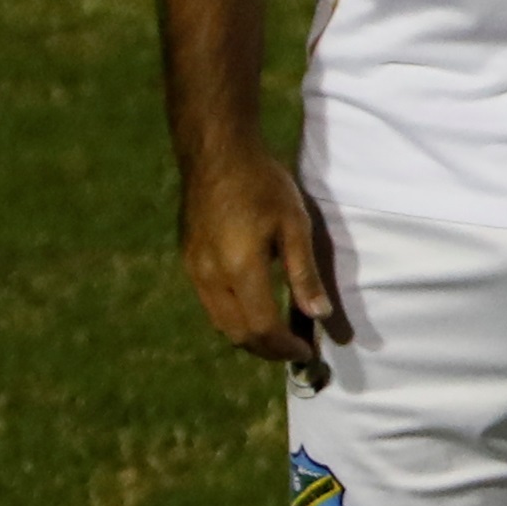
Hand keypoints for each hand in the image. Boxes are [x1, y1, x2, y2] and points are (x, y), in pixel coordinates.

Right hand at [179, 142, 341, 375]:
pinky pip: (210, 303)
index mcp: (239, 268)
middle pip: (237, 333)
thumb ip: (305, 274)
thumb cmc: (263, 184)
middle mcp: (209, 275)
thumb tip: (318, 315)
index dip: (285, 347)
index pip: (262, 327)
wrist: (217, 154)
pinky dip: (234, 317)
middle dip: (268, 350)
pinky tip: (255, 309)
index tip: (307, 352)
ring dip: (249, 336)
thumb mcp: (295, 226)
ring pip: (220, 322)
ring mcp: (193, 268)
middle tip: (295, 350)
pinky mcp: (188, 260)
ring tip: (279, 335)